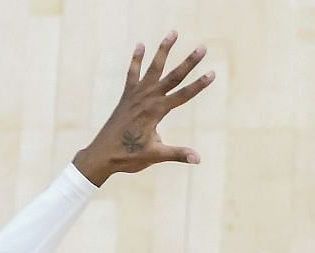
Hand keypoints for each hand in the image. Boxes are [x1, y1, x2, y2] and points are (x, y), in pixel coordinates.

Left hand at [72, 32, 212, 184]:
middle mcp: (147, 99)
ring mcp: (136, 95)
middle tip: (202, 47)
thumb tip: (198, 159)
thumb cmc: (128, 157)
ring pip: (153, 68)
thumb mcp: (155, 156)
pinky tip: (140, 45)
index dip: (199, 85)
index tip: (212, 73)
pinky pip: (132, 74)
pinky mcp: (126, 96)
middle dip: (189, 62)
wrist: (102, 155)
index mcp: (156, 111)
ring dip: (163, 50)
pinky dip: (136, 60)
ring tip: (173, 32)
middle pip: (173, 77)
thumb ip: (177, 154)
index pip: (183, 95)